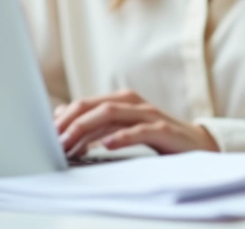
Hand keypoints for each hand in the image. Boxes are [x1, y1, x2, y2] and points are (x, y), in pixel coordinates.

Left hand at [53, 89, 219, 156]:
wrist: (197, 144)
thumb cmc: (157, 137)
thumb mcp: (123, 128)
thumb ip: (97, 124)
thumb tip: (60, 121)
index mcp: (122, 100)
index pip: (85, 103)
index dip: (64, 118)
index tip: (47, 135)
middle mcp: (133, 102)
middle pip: (94, 106)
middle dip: (70, 122)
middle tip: (53, 140)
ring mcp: (148, 114)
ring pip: (111, 115)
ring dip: (87, 129)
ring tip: (71, 143)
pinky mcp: (163, 130)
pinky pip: (139, 131)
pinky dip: (121, 137)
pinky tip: (106, 145)